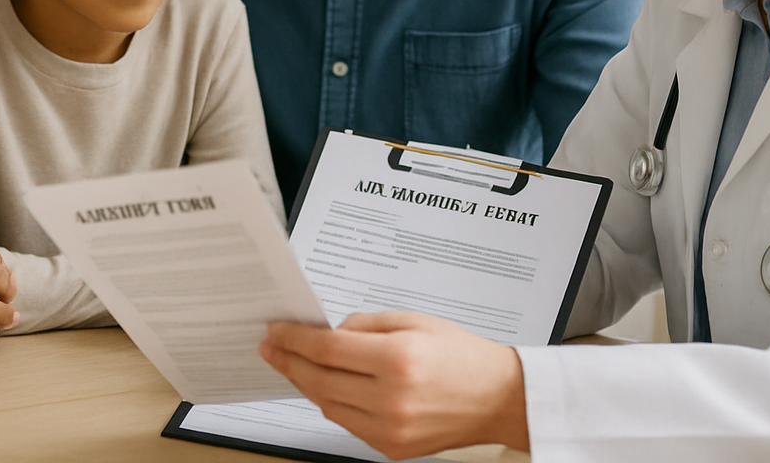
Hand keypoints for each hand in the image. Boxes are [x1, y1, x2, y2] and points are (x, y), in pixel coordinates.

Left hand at [259, 311, 528, 458]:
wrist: (498, 397)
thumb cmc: (460, 354)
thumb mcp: (413, 321)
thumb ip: (365, 324)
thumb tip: (328, 332)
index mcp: (398, 360)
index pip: (327, 350)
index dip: (294, 340)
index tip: (276, 332)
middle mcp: (392, 399)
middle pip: (320, 380)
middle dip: (289, 361)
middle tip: (271, 347)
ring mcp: (391, 429)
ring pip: (327, 406)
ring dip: (305, 384)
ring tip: (293, 364)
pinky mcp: (392, 447)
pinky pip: (346, 424)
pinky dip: (329, 403)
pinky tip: (323, 386)